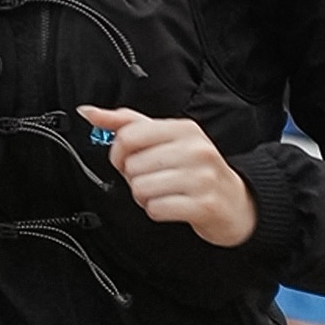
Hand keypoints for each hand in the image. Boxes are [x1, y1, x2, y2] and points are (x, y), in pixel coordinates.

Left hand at [77, 106, 256, 247]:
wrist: (236, 203)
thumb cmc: (195, 169)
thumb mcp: (165, 139)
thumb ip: (127, 123)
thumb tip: (89, 112)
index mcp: (183, 129)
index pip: (129, 135)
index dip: (117, 153)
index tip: (125, 161)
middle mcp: (195, 149)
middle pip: (132, 165)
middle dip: (135, 178)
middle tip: (155, 180)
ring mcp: (201, 177)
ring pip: (141, 189)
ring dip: (145, 197)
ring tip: (164, 193)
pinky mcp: (203, 205)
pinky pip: (155, 209)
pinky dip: (156, 211)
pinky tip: (172, 205)